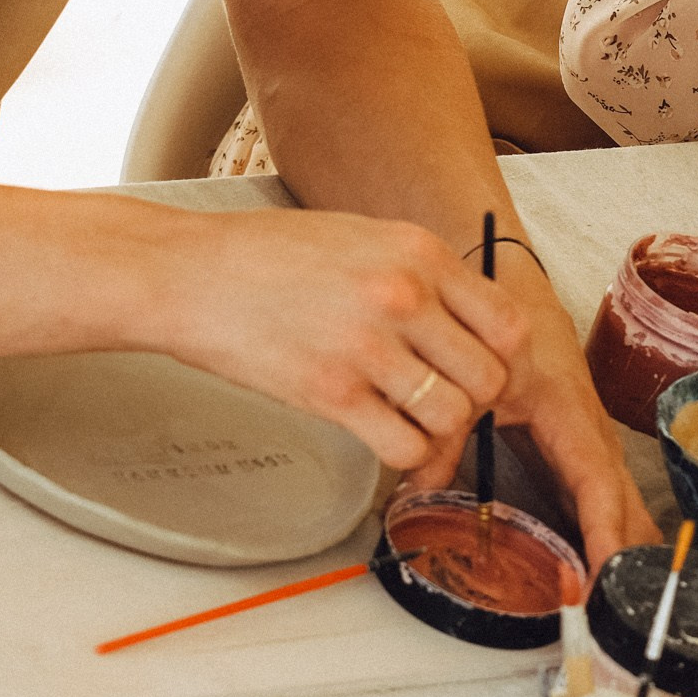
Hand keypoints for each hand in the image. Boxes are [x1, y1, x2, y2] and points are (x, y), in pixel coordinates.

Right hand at [145, 208, 516, 476]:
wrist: (188, 272)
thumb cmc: (267, 255)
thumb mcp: (363, 237)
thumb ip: (420, 276)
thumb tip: (467, 326)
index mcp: (420, 252)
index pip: (509, 323)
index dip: (506, 362)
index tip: (486, 377)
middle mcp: (404, 294)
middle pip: (490, 377)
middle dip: (478, 406)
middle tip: (449, 411)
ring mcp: (368, 345)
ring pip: (453, 417)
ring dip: (441, 436)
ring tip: (414, 431)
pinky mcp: (331, 392)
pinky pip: (403, 445)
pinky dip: (405, 458)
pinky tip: (385, 444)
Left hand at [413, 249, 661, 568]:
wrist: (508, 273)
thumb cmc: (500, 317)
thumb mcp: (474, 377)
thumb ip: (445, 435)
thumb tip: (413, 495)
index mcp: (569, 409)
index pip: (595, 478)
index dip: (604, 527)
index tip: (608, 568)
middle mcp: (585, 426)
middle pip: (618, 496)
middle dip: (627, 550)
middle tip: (625, 604)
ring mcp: (583, 433)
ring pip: (614, 495)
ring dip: (624, 541)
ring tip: (627, 594)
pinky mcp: (571, 437)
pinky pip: (597, 487)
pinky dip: (607, 523)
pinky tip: (608, 557)